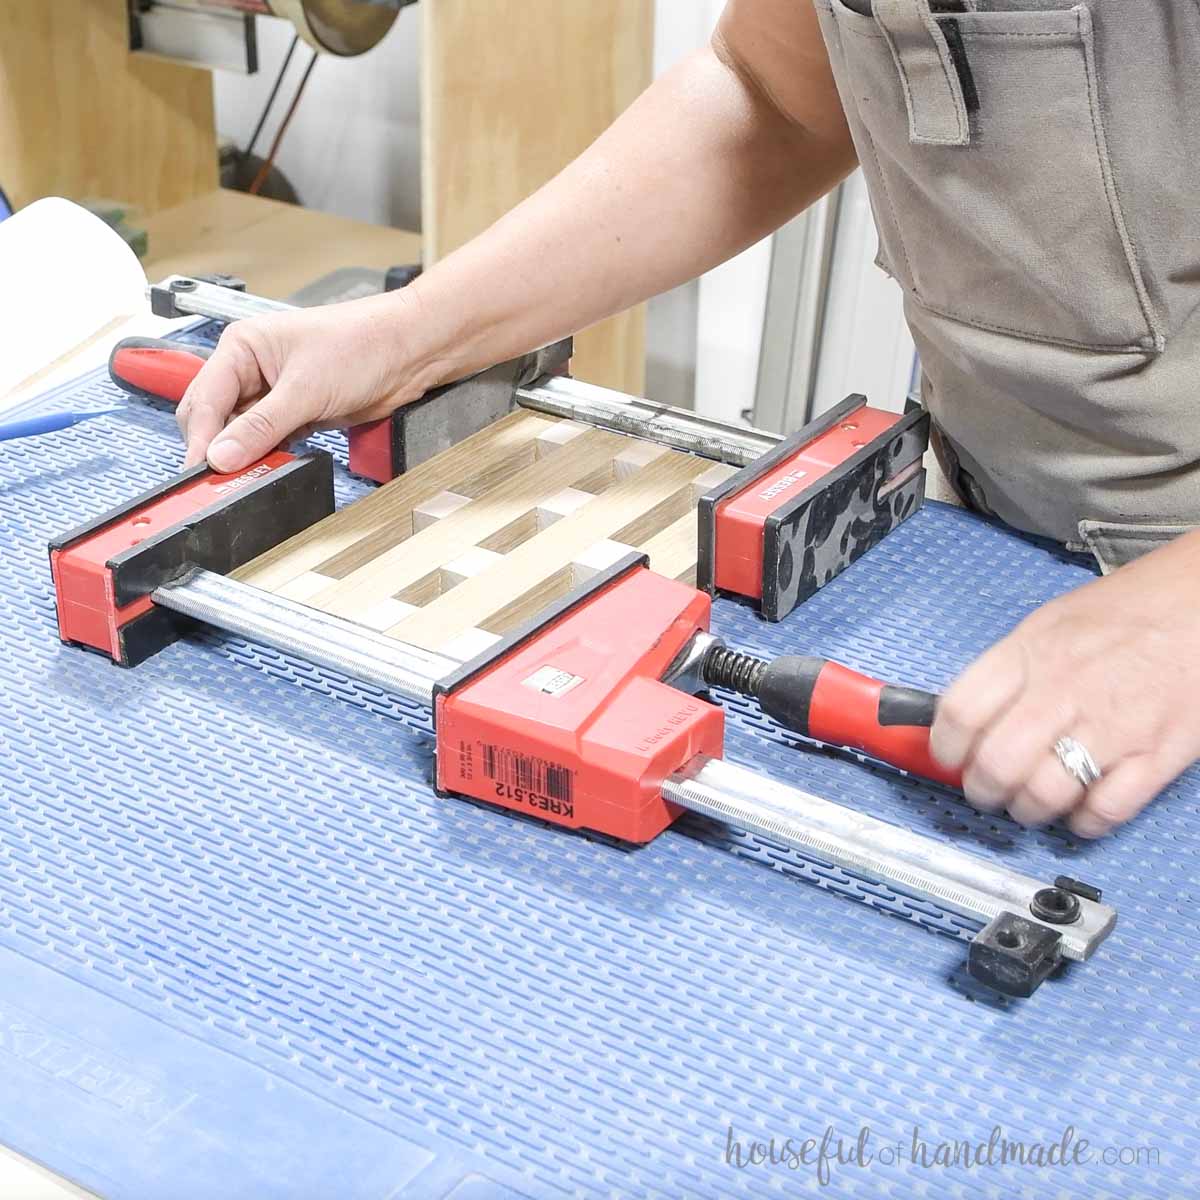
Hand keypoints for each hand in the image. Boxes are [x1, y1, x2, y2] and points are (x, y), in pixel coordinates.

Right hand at [176, 292, 437, 471]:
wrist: (408, 352)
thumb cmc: (362, 344)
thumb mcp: (305, 388)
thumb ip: (261, 425)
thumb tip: (222, 456)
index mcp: (242, 347)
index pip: (205, 397)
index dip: (201, 437)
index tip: (200, 470)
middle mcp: (252, 369)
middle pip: (215, 417)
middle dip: (217, 447)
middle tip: (221, 480)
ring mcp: (275, 393)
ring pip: (242, 433)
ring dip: (244, 455)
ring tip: (248, 476)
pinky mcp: (297, 414)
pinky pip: (269, 441)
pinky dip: (268, 456)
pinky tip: (271, 467)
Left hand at [930, 532, 1199, 837]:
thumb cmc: (1125, 611)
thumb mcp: (1049, 623)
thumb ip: (1007, 669)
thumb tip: (966, 717)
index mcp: (1031, 653)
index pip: (961, 710)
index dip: (944, 746)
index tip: (947, 759)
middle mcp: (1064, 691)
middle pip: (997, 763)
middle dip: (981, 790)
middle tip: (986, 791)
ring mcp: (1113, 726)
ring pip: (1044, 794)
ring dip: (1027, 811)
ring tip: (1028, 806)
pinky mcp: (1159, 755)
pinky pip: (1106, 809)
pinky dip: (1084, 823)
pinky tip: (1079, 813)